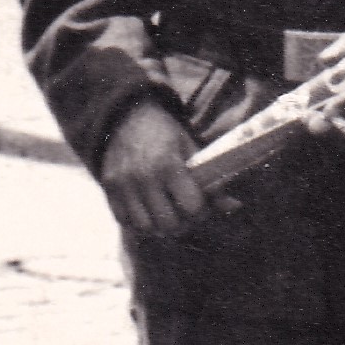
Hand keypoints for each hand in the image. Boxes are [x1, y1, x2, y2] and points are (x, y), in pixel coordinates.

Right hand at [100, 97, 211, 237]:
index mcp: (168, 164)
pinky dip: (138, 222)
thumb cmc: (165, 133)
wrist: (125, 117)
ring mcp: (123, 184)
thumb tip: (235, 205)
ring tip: (166, 214)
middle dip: (182, 223)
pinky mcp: (109, 188)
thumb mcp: (191, 148)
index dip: (201, 211)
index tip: (202, 205)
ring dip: (159, 226)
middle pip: (168, 224)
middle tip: (185, 214)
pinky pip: (124, 220)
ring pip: (146, 227)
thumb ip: (210, 179)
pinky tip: (148, 212)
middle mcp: (143, 176)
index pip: (191, 207)